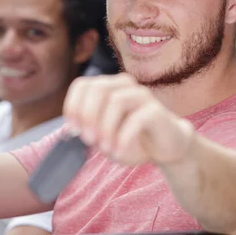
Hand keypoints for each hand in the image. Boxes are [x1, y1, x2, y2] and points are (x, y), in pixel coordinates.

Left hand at [63, 73, 195, 166]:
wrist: (164, 147)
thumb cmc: (130, 140)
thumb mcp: (103, 137)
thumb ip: (87, 131)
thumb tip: (72, 130)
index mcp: (108, 86)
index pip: (83, 85)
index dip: (72, 105)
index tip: (71, 128)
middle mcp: (124, 85)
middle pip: (98, 89)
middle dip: (88, 115)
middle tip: (87, 139)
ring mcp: (141, 95)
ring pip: (116, 101)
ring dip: (106, 127)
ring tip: (105, 148)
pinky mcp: (156, 111)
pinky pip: (136, 119)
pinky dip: (123, 137)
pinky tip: (119, 151)